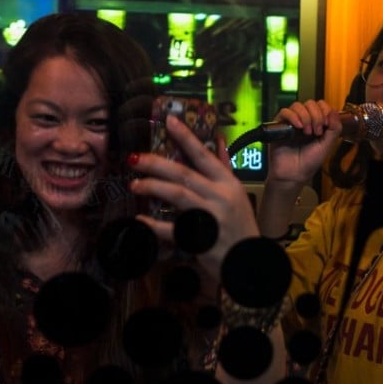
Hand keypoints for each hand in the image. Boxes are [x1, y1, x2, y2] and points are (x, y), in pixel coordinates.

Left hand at [128, 113, 259, 281]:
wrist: (247, 262)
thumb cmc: (240, 226)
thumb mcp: (236, 193)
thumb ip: (223, 167)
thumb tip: (217, 138)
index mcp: (228, 184)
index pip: (204, 155)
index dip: (186, 137)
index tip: (168, 120)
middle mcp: (220, 197)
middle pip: (183, 173)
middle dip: (156, 163)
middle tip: (134, 159)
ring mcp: (210, 218)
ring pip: (177, 195)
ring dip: (152, 187)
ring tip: (135, 184)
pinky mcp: (200, 239)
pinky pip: (172, 229)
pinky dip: (154, 225)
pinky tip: (140, 221)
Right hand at [265, 99, 342, 184]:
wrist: (293, 174)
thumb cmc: (309, 162)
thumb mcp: (327, 145)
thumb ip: (334, 128)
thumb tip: (334, 111)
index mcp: (316, 123)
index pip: (321, 105)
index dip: (325, 111)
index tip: (326, 125)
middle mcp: (304, 120)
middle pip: (310, 103)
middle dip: (316, 116)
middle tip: (316, 132)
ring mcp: (291, 122)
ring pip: (298, 106)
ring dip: (306, 117)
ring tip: (307, 132)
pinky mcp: (279, 126)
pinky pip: (284, 112)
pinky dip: (293, 116)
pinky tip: (298, 127)